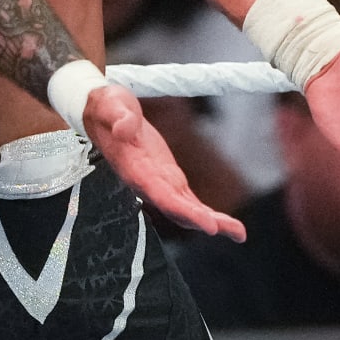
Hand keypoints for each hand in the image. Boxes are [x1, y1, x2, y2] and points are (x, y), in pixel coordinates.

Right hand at [83, 84, 246, 242]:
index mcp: (135, 168)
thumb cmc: (106, 108)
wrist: (101, 114)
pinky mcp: (167, 178)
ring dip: (211, 222)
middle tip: (231, 231)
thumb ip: (119, 117)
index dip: (184, 210)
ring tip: (239, 234)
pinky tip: (226, 224)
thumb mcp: (111, 104)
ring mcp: (158, 182)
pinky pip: (188, 200)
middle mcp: (147, 182)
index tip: (207, 224)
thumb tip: (124, 129)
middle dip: (203, 220)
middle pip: (177, 208)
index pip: (162, 194)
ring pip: (186, 208)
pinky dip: (207, 213)